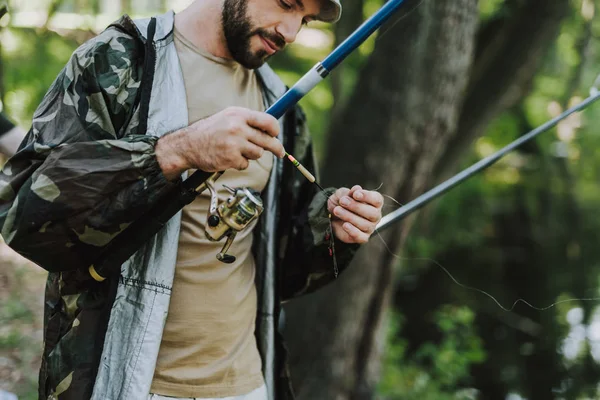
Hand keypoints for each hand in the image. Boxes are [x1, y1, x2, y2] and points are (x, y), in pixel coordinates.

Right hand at [156, 107, 284, 179]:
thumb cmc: (210, 131)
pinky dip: (240, 163)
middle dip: (276, 148)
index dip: (275, 130)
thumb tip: (270, 128)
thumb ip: (247, 121)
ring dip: (251, 155)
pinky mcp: (231, 158)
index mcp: (238, 114)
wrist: (188, 145)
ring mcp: (235, 143)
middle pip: (267, 140)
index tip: (277, 135)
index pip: (268, 121)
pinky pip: (246, 164)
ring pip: (258, 153)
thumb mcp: (227, 118)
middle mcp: (237, 127)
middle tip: (281, 152)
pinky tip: (228, 157)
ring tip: (237, 151)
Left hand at [327, 185, 383, 243]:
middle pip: (372, 213)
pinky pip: (361, 237)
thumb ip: (348, 192)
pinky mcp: (362, 237)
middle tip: (342, 201)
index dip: (367, 197)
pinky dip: (353, 231)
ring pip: (365, 224)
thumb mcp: (342, 194)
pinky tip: (345, 225)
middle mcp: (375, 215)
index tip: (355, 194)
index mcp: (374, 202)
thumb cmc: (341, 203)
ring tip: (336, 210)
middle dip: (356, 207)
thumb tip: (357, 188)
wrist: (331, 216)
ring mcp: (370, 227)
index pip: (377, 200)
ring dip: (349, 216)